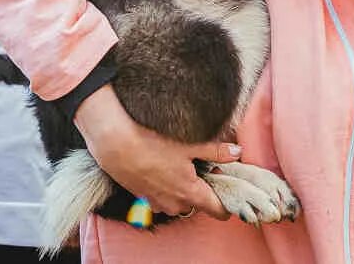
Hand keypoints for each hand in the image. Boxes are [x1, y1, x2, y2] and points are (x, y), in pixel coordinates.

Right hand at [74, 86, 233, 219]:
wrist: (116, 144)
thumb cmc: (153, 143)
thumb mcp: (190, 144)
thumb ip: (216, 151)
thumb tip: (237, 152)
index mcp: (190, 193)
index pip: (217, 210)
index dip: (227, 203)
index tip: (230, 192)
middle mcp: (174, 204)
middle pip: (198, 204)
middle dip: (203, 189)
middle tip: (204, 167)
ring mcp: (157, 203)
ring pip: (179, 201)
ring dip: (183, 189)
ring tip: (182, 166)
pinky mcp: (143, 198)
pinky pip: (162, 198)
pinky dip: (166, 187)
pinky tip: (162, 169)